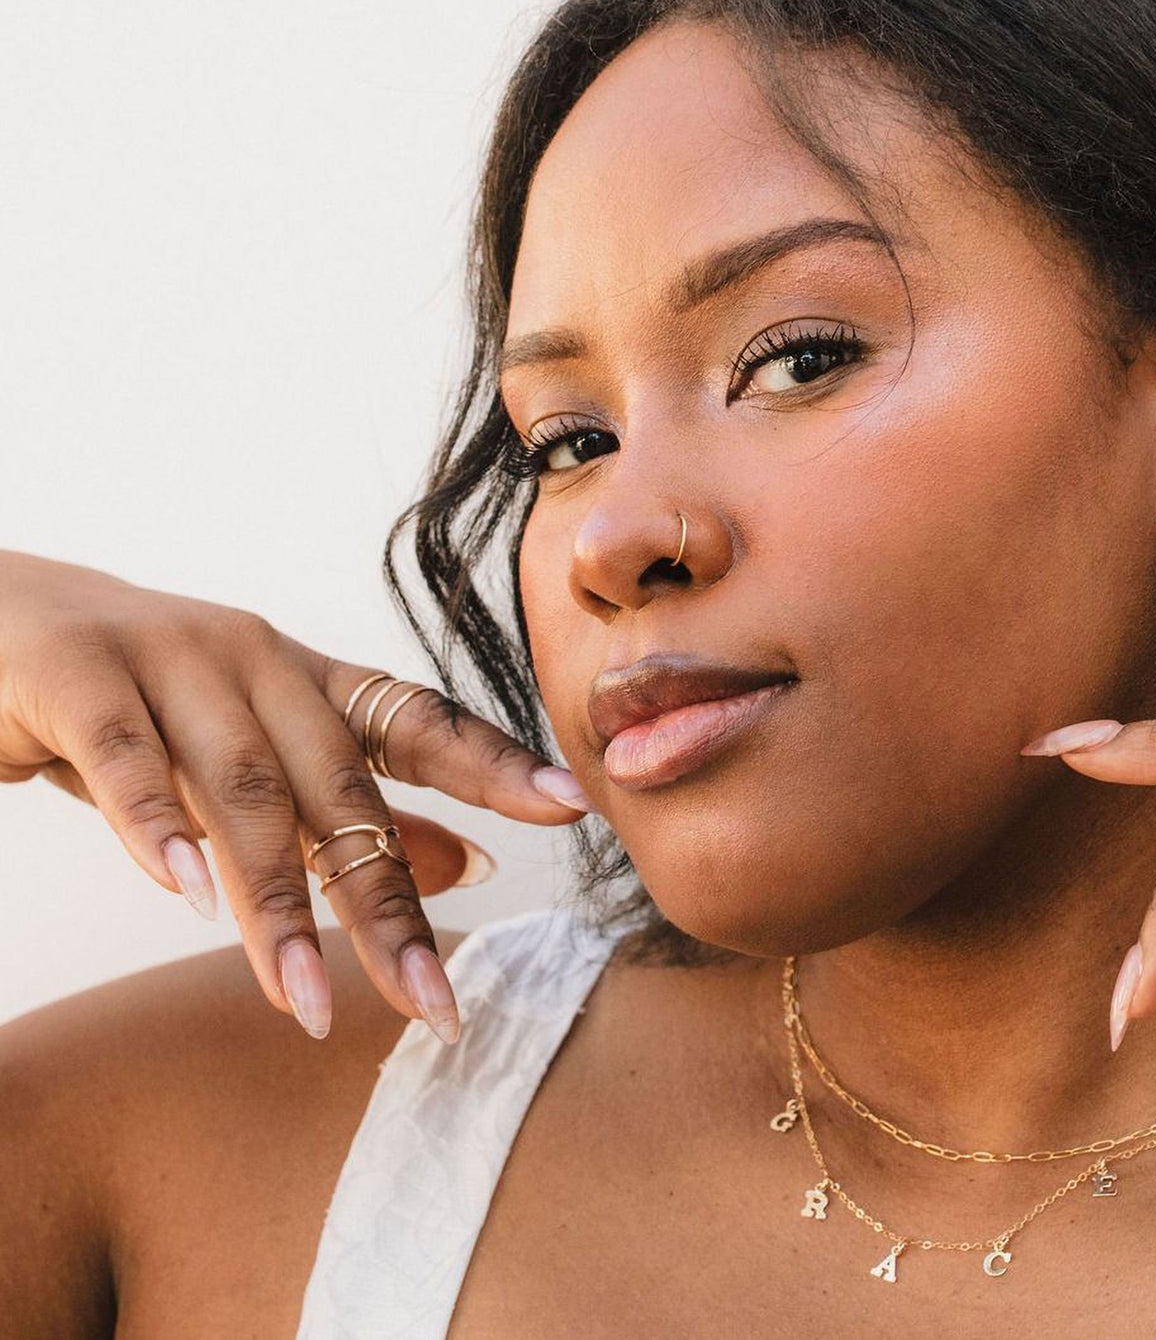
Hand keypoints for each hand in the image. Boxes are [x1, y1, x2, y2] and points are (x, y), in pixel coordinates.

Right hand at [0, 551, 590, 1041]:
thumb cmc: (134, 703)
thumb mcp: (246, 757)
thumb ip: (350, 809)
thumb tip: (471, 864)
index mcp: (305, 677)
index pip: (419, 721)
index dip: (495, 761)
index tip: (573, 804)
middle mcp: (254, 659)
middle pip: (342, 787)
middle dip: (389, 904)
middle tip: (430, 1003)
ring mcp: (166, 657)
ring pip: (242, 790)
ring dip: (277, 906)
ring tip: (306, 1003)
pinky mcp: (76, 674)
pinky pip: (126, 755)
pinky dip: (154, 823)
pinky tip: (186, 895)